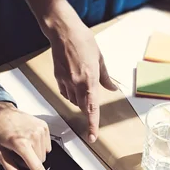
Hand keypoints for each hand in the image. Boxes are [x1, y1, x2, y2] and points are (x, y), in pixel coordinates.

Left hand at [0, 102, 59, 169]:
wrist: (1, 112)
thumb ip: (10, 169)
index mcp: (21, 144)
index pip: (37, 168)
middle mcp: (33, 136)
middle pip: (40, 162)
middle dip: (31, 163)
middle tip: (18, 153)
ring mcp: (40, 130)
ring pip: (44, 155)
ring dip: (35, 154)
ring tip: (23, 144)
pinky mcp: (44, 126)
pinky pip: (46, 145)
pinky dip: (39, 146)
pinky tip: (29, 139)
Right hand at [42, 4, 118, 142]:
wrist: (63, 31)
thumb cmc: (83, 41)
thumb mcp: (100, 58)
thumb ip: (105, 77)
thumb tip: (112, 89)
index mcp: (90, 80)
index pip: (92, 109)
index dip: (92, 125)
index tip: (92, 137)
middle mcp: (77, 84)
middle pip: (82, 107)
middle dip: (88, 108)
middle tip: (91, 97)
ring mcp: (66, 81)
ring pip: (73, 100)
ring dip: (79, 99)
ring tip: (83, 82)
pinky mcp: (58, 78)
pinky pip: (65, 93)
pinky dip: (70, 92)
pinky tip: (73, 80)